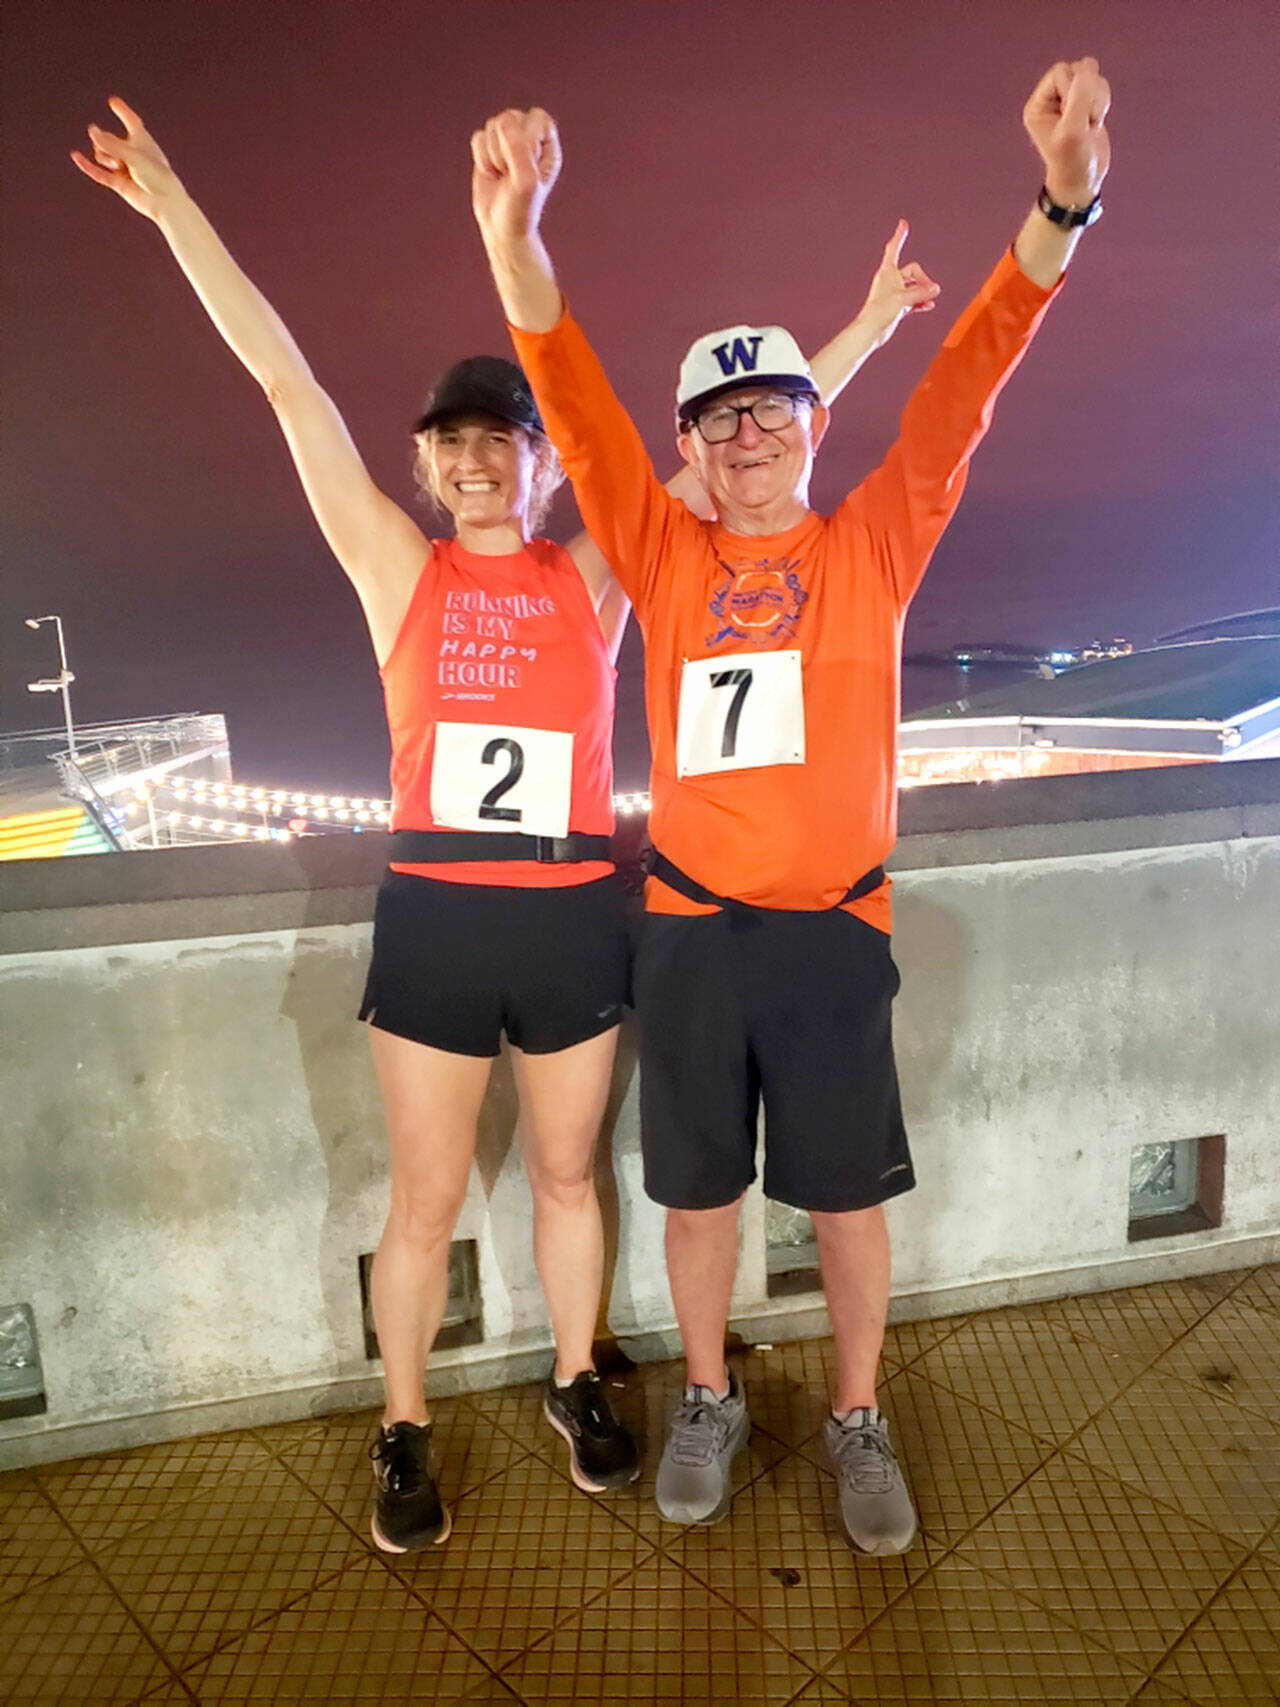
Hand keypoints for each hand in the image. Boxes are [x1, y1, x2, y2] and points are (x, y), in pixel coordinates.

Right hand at [71, 98, 180, 219]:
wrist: (163, 202)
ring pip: (102, 154)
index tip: (113, 101)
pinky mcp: (118, 183)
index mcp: (143, 141)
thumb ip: (110, 143)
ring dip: (105, 158)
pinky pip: (98, 172)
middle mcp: (133, 153)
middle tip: (120, 155)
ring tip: (118, 166)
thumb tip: (91, 130)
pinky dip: (87, 165)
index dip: (123, 111)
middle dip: (108, 144)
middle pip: (108, 139)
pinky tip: (75, 156)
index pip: (131, 121)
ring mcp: (124, 168)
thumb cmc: (155, 176)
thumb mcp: (132, 154)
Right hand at [471, 107, 561, 249]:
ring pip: (492, 126)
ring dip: (492, 154)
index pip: (538, 117)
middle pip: (511, 117)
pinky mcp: (488, 149)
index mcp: (547, 145)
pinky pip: (478, 138)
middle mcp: (529, 140)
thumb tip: (503, 121)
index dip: (527, 134)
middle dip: (505, 146)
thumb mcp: (525, 181)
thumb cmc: (520, 209)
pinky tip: (491, 174)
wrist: (501, 229)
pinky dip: (481, 158)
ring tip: (502, 175)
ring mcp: (507, 142)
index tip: (525, 159)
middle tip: (510, 172)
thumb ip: (518, 149)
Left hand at [859, 220, 939, 340]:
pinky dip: (921, 301)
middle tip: (929, 292)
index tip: (903, 223)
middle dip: (923, 280)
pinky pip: (913, 299)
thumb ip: (921, 292)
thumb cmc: (879, 312)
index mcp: (887, 272)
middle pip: (913, 271)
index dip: (899, 236)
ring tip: (931, 299)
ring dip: (924, 291)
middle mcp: (891, 280)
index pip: (894, 248)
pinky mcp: (897, 305)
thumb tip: (935, 289)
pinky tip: (928, 305)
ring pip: (915, 286)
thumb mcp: (903, 298)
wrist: (871, 331)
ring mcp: (895, 292)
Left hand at [1023, 57, 1111, 205]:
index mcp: (1038, 105)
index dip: (1074, 88)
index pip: (1060, 72)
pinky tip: (1095, 122)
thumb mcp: (1073, 131)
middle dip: (1089, 93)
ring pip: (1092, 76)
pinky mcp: (1085, 104)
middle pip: (1078, 70)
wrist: (1082, 182)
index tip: (1075, 114)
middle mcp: (1051, 100)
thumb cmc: (1072, 162)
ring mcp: (1069, 101)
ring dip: (1098, 98)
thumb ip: (1080, 97)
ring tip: (1090, 123)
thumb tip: (1088, 66)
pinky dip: (1103, 101)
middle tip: (1085, 120)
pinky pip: (1100, 86)